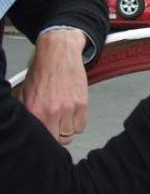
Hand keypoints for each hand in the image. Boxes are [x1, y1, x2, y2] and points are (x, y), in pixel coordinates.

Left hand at [13, 29, 88, 144]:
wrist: (58, 53)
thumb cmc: (43, 71)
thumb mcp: (25, 92)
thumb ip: (26, 112)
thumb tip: (29, 127)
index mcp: (34, 111)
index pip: (43, 139)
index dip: (45, 138)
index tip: (47, 134)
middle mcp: (50, 111)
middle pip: (59, 140)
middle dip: (57, 135)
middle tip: (56, 125)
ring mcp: (67, 108)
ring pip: (70, 134)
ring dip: (67, 128)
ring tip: (64, 116)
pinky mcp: (81, 103)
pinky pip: (81, 126)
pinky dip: (77, 122)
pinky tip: (72, 112)